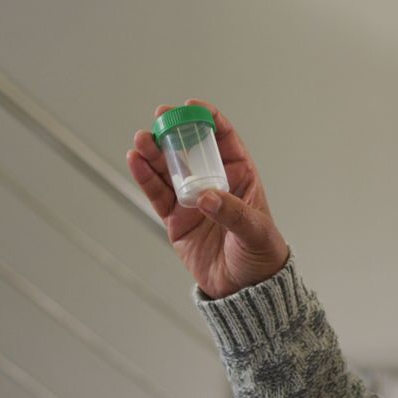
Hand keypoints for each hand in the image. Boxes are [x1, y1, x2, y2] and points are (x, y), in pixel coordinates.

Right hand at [127, 100, 288, 298]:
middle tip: (161, 118)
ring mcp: (192, 200)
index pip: (224, 140)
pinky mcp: (175, 220)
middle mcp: (214, 184)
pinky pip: (157, 194)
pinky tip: (135, 161)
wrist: (246, 291)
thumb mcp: (254, 232)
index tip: (192, 107)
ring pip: (169, 169)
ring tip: (142, 139)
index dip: (208, 120)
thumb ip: (232, 213)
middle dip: (175, 131)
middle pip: (190, 149)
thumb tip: (205, 197)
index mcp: (241, 177)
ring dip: (154, 152)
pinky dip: (145, 178)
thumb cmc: (261, 256)